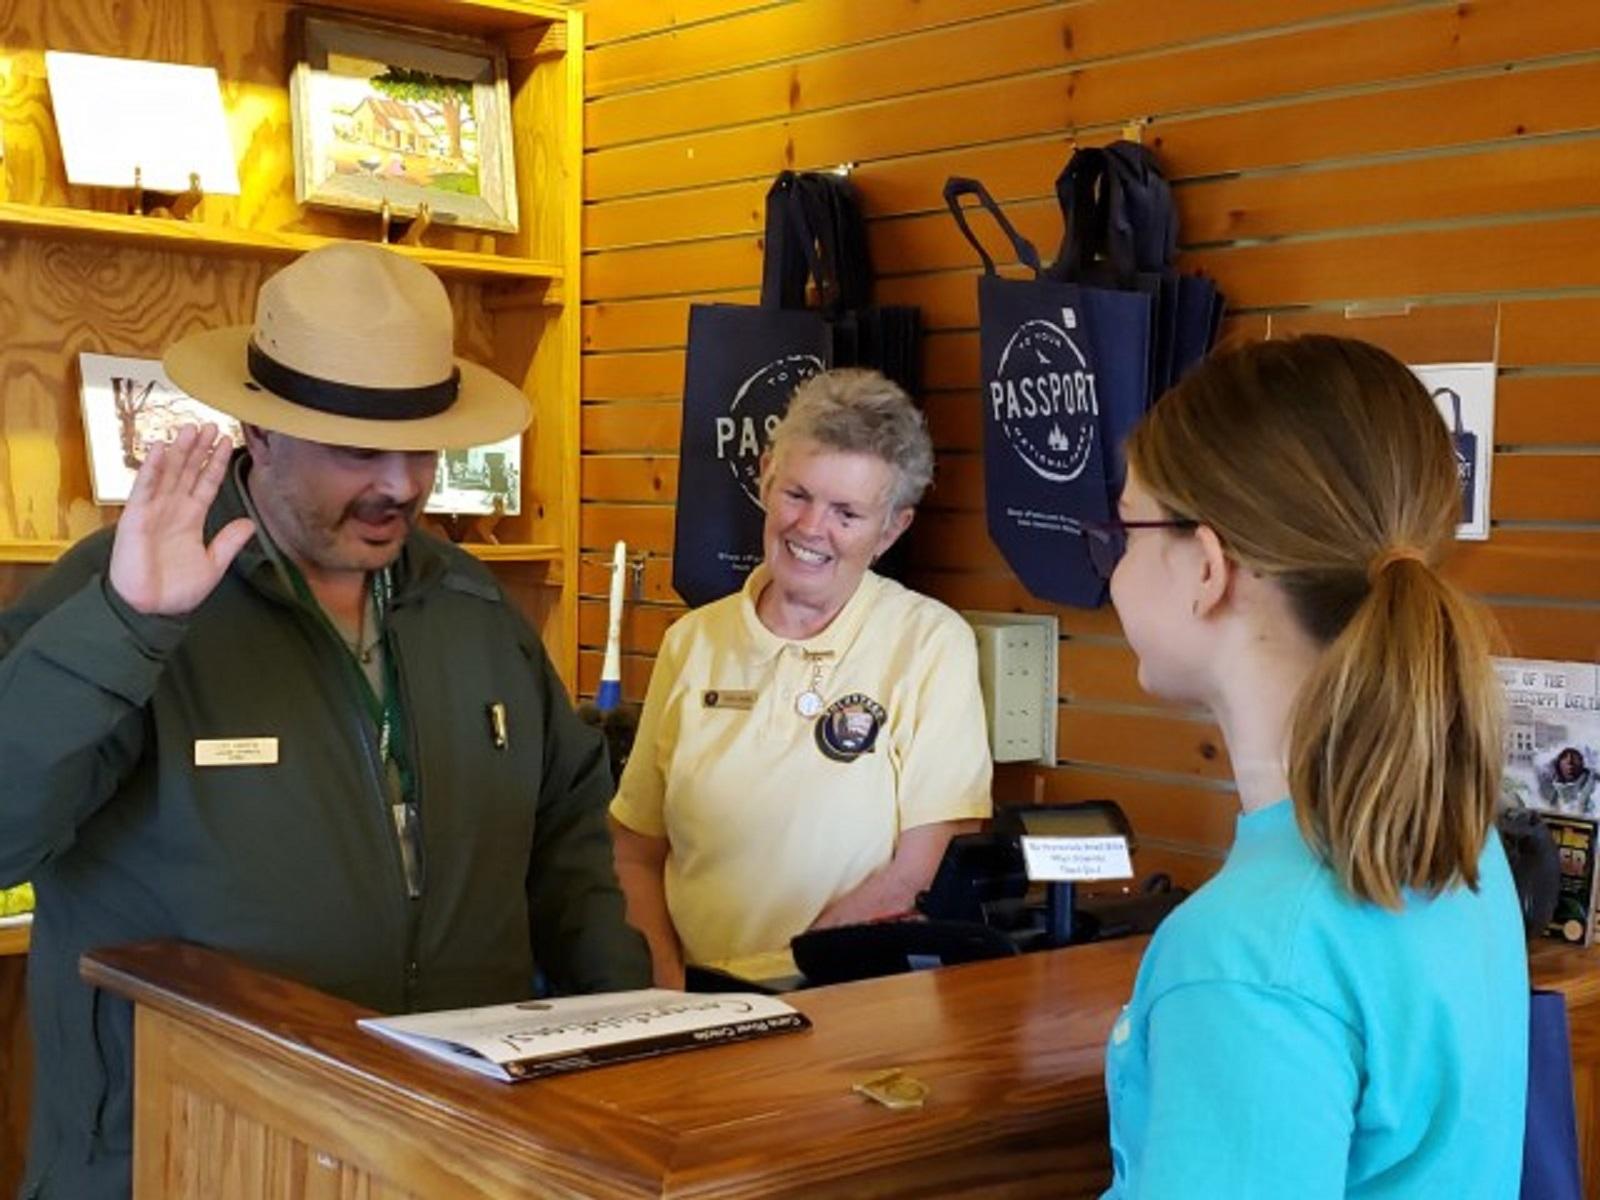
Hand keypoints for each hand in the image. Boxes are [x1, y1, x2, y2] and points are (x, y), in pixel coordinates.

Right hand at [108, 424, 254, 615]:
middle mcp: (172, 509)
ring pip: (168, 473)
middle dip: (199, 448)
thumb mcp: (212, 565)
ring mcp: (153, 511)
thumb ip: (228, 542)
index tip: (227, 441)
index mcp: (191, 518)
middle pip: (187, 471)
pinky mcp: (135, 517)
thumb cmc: (176, 591)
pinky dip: (152, 468)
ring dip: (179, 451)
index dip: (215, 462)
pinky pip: (144, 488)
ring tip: (191, 428)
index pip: (205, 483)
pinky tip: (161, 448)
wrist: (150, 609)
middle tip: (210, 424)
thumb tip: (250, 523)